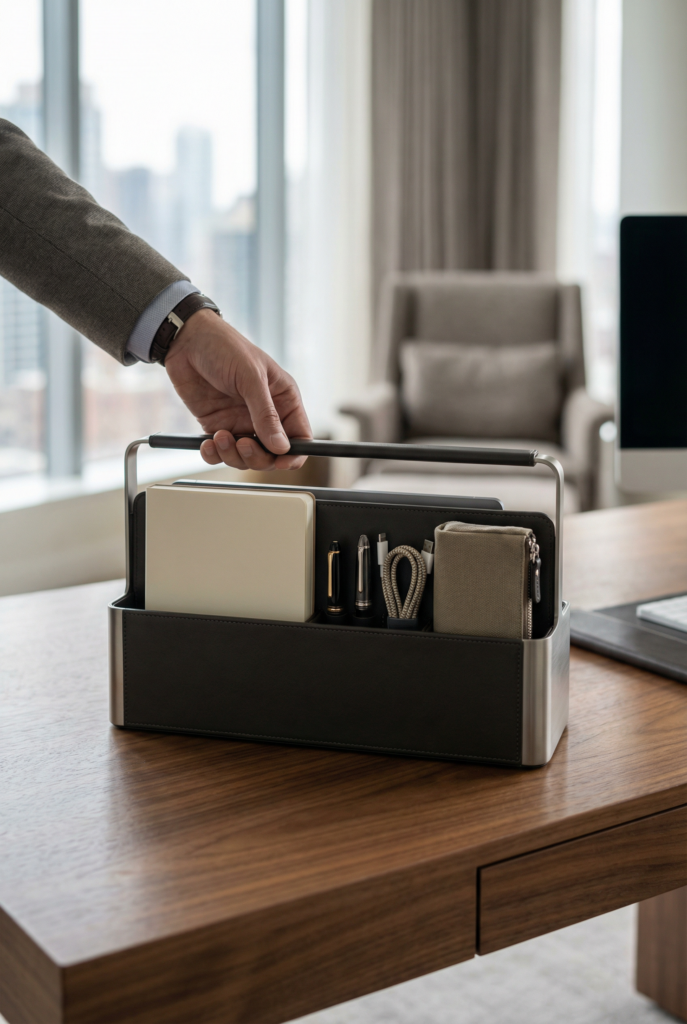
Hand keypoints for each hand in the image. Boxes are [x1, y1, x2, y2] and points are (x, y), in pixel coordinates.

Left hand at [164, 309, 311, 470]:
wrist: (187, 340)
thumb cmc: (224, 347)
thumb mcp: (250, 378)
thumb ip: (266, 414)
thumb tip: (281, 447)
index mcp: (283, 400)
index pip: (300, 437)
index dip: (293, 455)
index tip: (279, 461)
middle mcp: (265, 415)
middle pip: (272, 454)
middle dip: (257, 456)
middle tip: (242, 444)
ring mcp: (241, 422)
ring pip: (246, 458)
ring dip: (232, 455)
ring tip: (220, 437)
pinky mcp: (218, 426)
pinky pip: (220, 453)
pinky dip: (214, 454)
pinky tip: (207, 443)